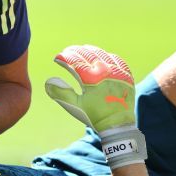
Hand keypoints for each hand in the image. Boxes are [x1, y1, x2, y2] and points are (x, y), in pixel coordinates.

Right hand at [45, 45, 146, 169]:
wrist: (117, 126)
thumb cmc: (94, 116)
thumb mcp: (75, 106)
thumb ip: (61, 92)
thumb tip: (48, 81)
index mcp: (92, 79)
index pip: (76, 62)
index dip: (65, 58)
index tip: (57, 58)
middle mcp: (106, 72)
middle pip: (88, 55)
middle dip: (76, 52)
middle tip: (68, 51)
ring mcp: (118, 73)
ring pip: (103, 55)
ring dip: (91, 51)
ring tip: (83, 49)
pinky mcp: (127, 77)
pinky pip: (118, 61)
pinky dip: (109, 57)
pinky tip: (104, 56)